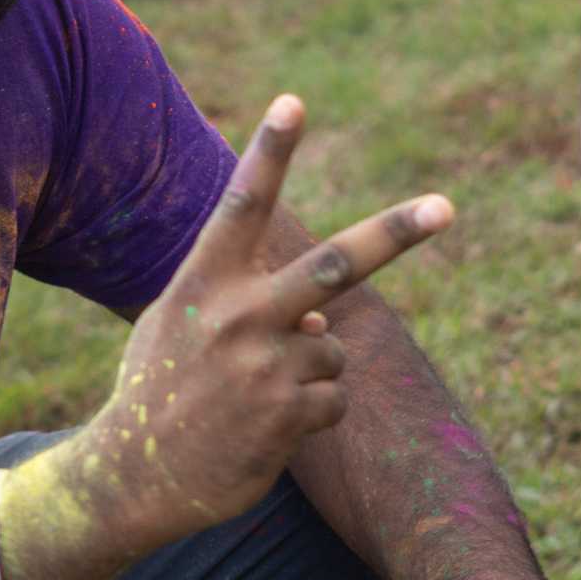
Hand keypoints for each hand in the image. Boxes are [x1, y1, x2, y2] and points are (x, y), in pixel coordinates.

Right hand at [102, 94, 451, 541]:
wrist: (134, 477)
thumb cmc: (156, 390)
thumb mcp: (179, 326)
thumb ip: (242, 304)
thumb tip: (322, 321)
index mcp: (204, 281)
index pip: (243, 204)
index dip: (269, 151)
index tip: (294, 102)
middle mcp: (238, 315)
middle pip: (335, 264)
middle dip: (396, 232)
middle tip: (446, 206)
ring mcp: (266, 366)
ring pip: (331, 350)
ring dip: (309, 373)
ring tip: (253, 399)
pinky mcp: (288, 416)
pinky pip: (334, 399)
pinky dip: (311, 414)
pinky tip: (264, 429)